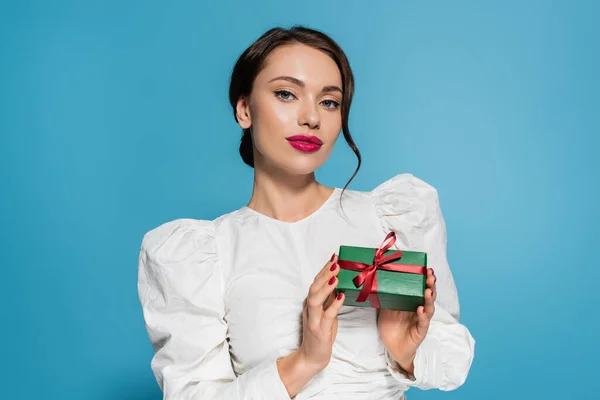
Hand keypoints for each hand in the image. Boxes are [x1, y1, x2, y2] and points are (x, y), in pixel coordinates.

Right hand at [297, 253, 344, 371]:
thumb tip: (339, 283)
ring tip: (336, 276)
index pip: (316, 282)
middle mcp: (310, 309)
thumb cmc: (321, 334)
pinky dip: (333, 305)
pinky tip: (341, 297)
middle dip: (325, 273)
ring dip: (325, 287)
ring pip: (315, 299)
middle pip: (314, 287)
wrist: (312, 357)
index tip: (335, 257)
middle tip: (337, 262)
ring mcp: (313, 319)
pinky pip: (326, 316)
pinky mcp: (319, 330)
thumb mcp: (326, 313)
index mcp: (311, 303)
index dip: (325, 269)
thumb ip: (329, 299)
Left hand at [377, 268, 436, 371]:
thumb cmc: (391, 327)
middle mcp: (420, 310)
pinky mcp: (420, 331)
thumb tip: (378, 281)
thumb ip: (386, 297)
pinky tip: (420, 310)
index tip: (426, 268)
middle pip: (428, 295)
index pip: (421, 288)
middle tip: (430, 275)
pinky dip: (422, 316)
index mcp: (413, 302)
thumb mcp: (386, 309)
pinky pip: (423, 322)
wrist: (393, 347)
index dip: (425, 279)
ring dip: (429, 299)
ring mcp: (421, 320)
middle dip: (430, 285)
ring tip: (428, 291)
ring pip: (429, 308)